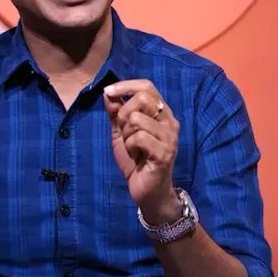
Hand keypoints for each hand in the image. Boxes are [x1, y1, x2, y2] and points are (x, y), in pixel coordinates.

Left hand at [103, 80, 180, 223]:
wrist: (149, 191)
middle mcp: (169, 121)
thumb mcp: (121, 133)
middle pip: (142, 98)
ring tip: (132, 147)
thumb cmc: (137, 160)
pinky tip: (136, 156)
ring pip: (137, 118)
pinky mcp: (165, 152)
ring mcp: (169, 137)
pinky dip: (130, 146)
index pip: (147, 86)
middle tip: (123, 131)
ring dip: (126, 134)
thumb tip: (108, 92)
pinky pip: (139, 137)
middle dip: (123, 114)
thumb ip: (116, 113)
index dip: (126, 85)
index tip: (108, 92)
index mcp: (161, 113)